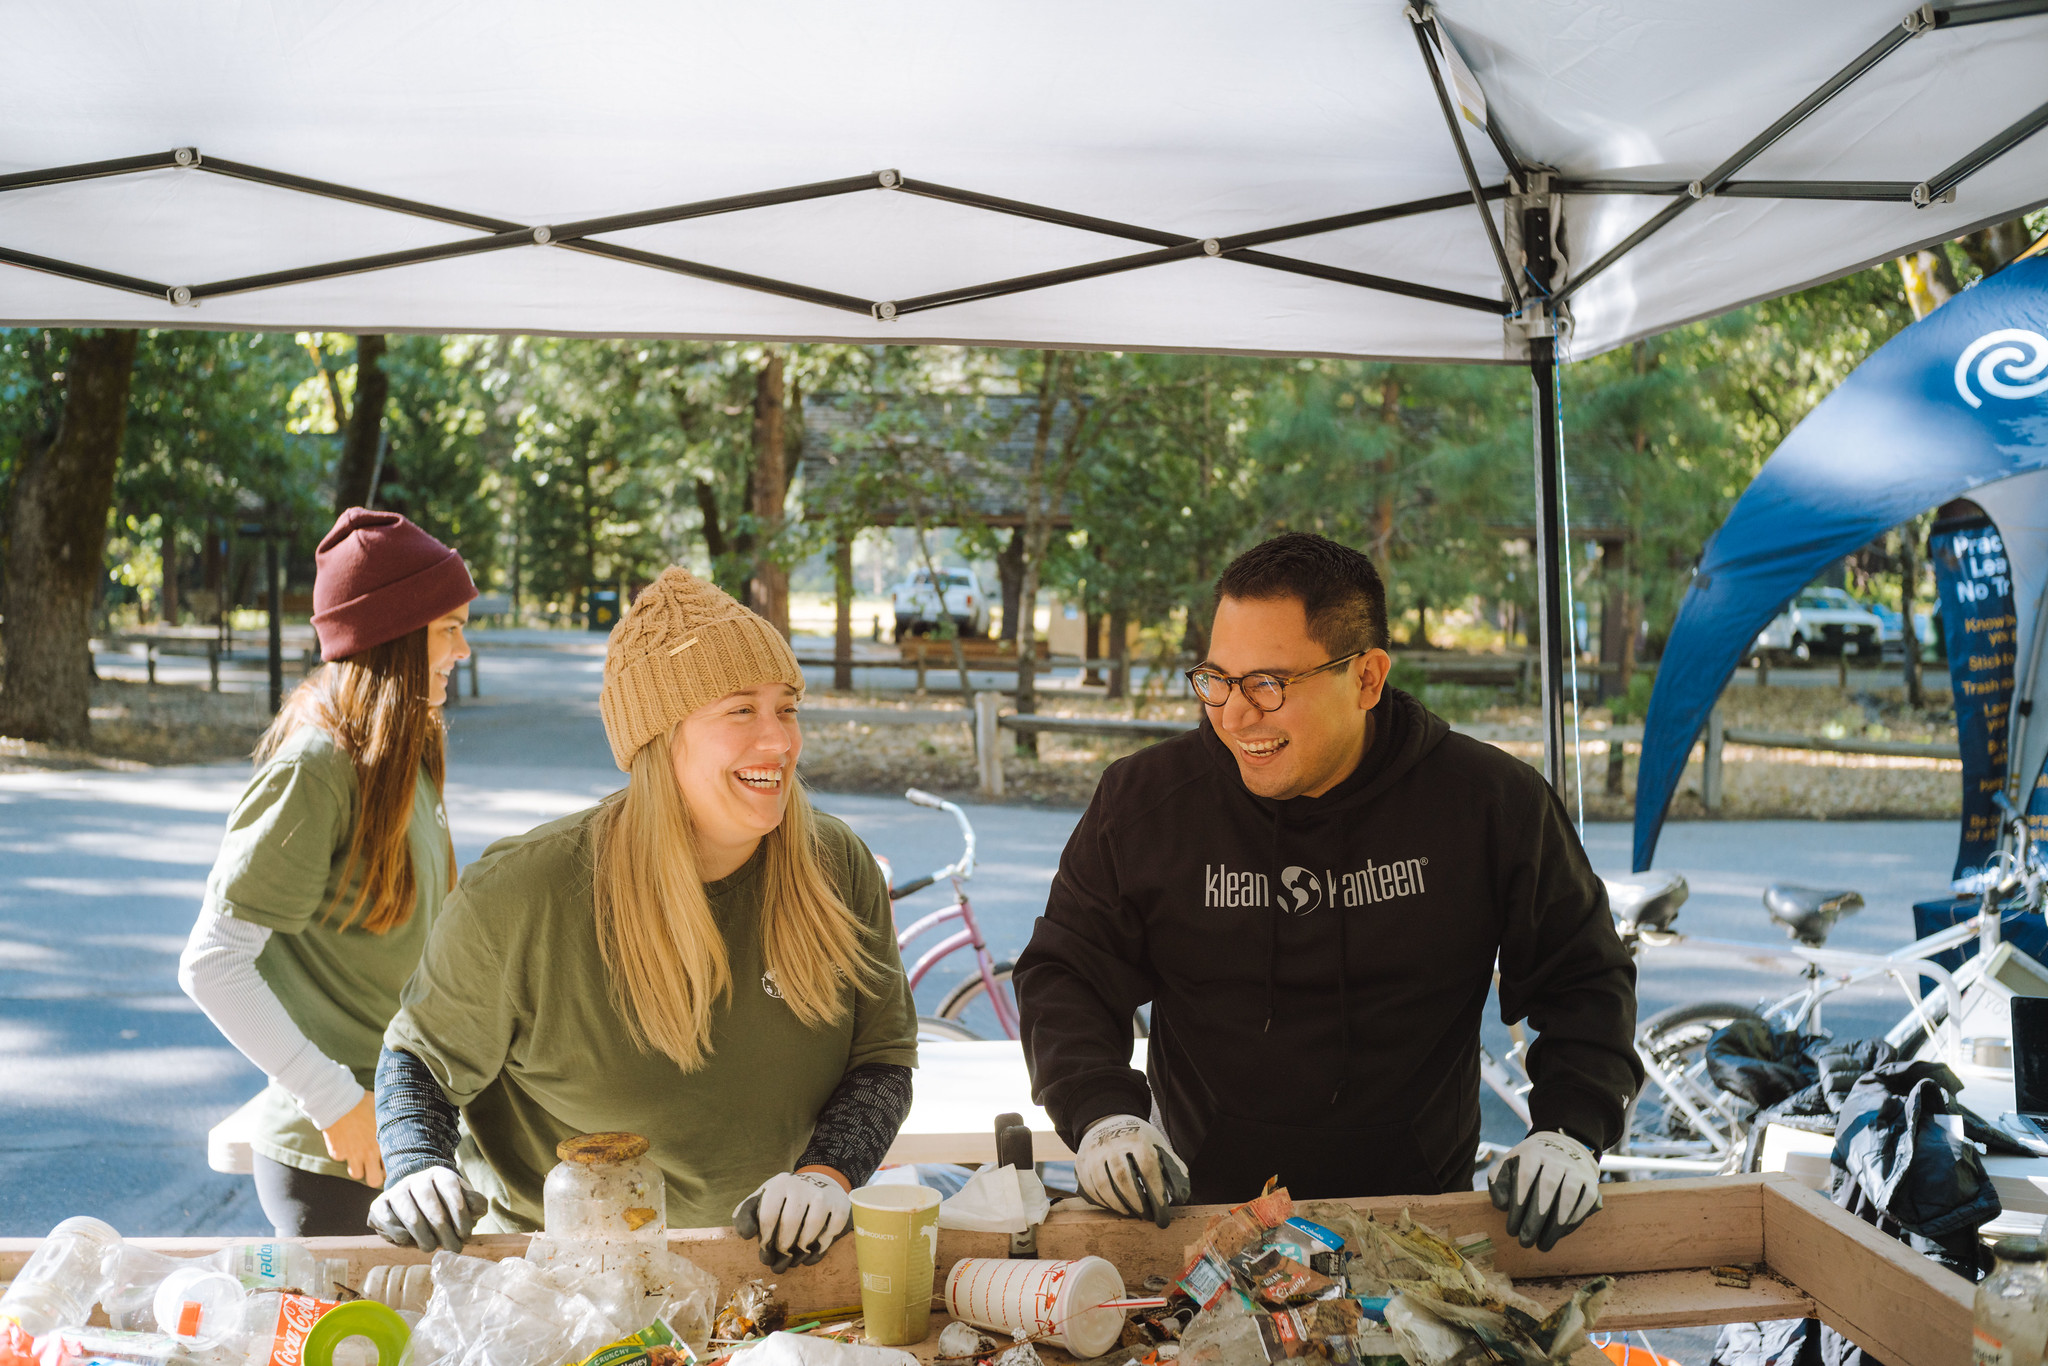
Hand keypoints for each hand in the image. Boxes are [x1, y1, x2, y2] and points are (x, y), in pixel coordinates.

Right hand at [321, 1093, 384, 1187]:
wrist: (339, 1100)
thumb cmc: (366, 1102)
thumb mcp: (385, 1111)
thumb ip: (393, 1124)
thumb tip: (409, 1122)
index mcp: (384, 1143)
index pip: (393, 1168)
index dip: (393, 1167)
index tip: (393, 1162)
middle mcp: (368, 1153)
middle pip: (374, 1180)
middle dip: (376, 1175)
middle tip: (377, 1166)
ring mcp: (351, 1154)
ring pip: (356, 1174)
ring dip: (359, 1167)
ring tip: (362, 1156)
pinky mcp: (336, 1152)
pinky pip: (341, 1159)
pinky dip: (343, 1153)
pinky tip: (347, 1140)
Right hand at [368, 1166, 486, 1253]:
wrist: (413, 1200)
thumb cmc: (443, 1204)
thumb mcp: (463, 1201)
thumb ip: (475, 1204)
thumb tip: (479, 1210)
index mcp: (439, 1174)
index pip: (450, 1187)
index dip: (459, 1210)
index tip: (465, 1233)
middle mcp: (416, 1178)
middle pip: (429, 1202)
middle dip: (443, 1229)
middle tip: (452, 1248)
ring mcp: (396, 1190)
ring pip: (408, 1212)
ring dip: (421, 1234)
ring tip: (431, 1248)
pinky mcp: (378, 1204)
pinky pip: (387, 1219)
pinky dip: (398, 1233)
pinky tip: (408, 1240)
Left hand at [732, 1169, 852, 1272]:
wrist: (818, 1183)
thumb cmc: (783, 1200)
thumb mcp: (761, 1201)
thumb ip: (745, 1216)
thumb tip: (748, 1235)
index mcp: (779, 1185)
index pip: (768, 1215)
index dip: (766, 1238)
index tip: (766, 1248)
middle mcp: (802, 1186)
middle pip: (791, 1222)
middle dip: (783, 1245)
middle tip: (782, 1253)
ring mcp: (823, 1195)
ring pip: (812, 1227)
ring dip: (802, 1247)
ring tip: (797, 1252)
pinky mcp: (841, 1205)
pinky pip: (832, 1230)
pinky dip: (822, 1246)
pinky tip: (814, 1250)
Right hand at [1075, 1114, 1188, 1226]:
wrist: (1108, 1122)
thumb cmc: (1139, 1141)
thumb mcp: (1158, 1146)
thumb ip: (1172, 1169)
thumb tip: (1182, 1197)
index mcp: (1137, 1139)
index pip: (1147, 1168)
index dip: (1156, 1194)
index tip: (1163, 1215)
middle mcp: (1113, 1144)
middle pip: (1123, 1177)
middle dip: (1137, 1202)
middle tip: (1148, 1217)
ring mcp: (1094, 1154)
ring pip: (1104, 1185)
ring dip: (1119, 1205)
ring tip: (1133, 1214)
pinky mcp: (1082, 1164)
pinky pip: (1091, 1188)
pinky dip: (1105, 1202)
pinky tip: (1117, 1207)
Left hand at [1487, 1131, 1600, 1251]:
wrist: (1563, 1146)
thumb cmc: (1529, 1164)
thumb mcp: (1509, 1164)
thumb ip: (1498, 1182)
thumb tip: (1502, 1205)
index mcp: (1533, 1153)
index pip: (1526, 1175)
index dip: (1519, 1202)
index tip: (1511, 1227)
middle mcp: (1557, 1158)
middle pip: (1547, 1185)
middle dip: (1535, 1218)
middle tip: (1525, 1242)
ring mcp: (1576, 1169)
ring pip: (1569, 1194)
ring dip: (1556, 1223)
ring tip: (1543, 1245)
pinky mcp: (1592, 1182)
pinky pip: (1586, 1201)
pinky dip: (1574, 1221)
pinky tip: (1560, 1234)